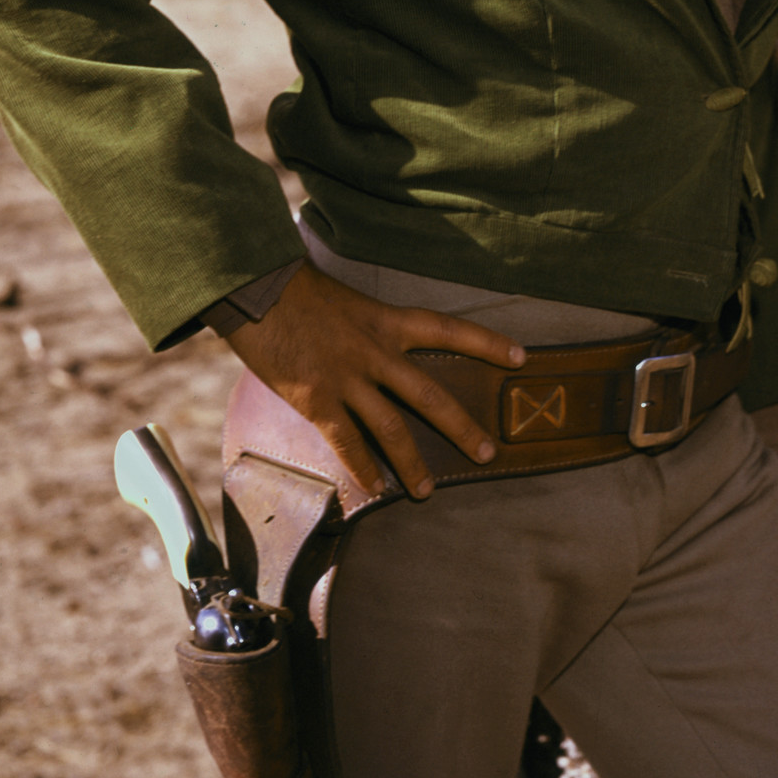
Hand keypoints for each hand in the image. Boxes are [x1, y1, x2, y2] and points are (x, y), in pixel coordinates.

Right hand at [221, 262, 525, 499]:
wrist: (255, 286)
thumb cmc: (294, 288)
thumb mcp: (343, 300)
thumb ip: (362, 327)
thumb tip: (369, 348)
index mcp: (385, 320)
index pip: (448, 330)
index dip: (487, 343)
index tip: (522, 357)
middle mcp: (375, 350)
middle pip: (429, 394)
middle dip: (461, 426)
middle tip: (488, 452)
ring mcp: (348, 377)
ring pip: (392, 427)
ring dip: (412, 462)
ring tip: (428, 490)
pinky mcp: (317, 399)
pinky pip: (347, 442)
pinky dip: (363, 468)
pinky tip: (375, 489)